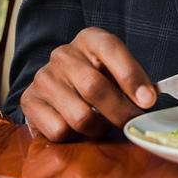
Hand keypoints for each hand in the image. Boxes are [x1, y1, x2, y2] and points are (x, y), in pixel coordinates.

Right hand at [21, 27, 156, 141]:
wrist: (57, 89)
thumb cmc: (96, 80)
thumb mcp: (115, 72)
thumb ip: (132, 83)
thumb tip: (148, 102)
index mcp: (89, 39)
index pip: (110, 49)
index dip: (131, 76)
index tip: (148, 101)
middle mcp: (63, 54)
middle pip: (95, 88)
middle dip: (121, 113)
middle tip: (133, 126)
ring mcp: (44, 77)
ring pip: (80, 116)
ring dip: (98, 129)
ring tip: (101, 126)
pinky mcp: (29, 101)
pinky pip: (60, 131)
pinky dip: (74, 137)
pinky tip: (76, 128)